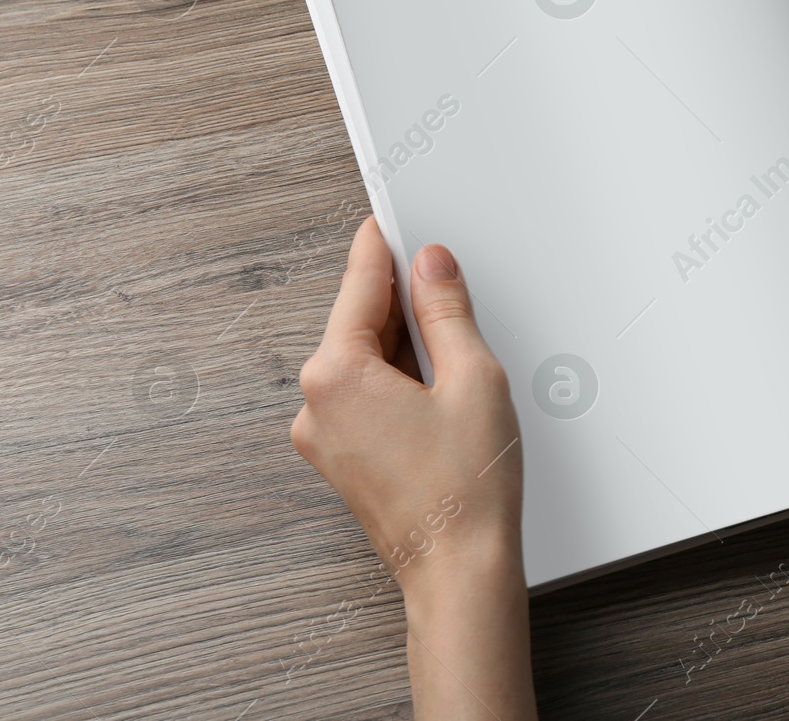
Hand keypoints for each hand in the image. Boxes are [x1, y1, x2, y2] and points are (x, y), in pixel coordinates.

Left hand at [291, 217, 535, 719]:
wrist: (459, 571)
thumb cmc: (466, 490)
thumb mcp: (472, 377)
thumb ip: (446, 311)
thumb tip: (431, 268)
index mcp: (335, 374)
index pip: (360, 285)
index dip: (384, 246)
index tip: (390, 218)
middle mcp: (316, 405)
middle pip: (359, 324)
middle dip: (403, 305)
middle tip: (448, 291)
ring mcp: (323, 437)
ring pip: (363, 362)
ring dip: (403, 350)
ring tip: (457, 368)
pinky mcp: (340, 460)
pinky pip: (364, 398)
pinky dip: (397, 385)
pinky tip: (439, 397)